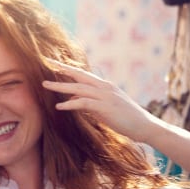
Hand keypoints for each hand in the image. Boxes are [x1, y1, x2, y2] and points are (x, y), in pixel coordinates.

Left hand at [42, 59, 157, 142]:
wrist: (144, 126)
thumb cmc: (124, 118)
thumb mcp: (102, 108)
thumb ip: (87, 102)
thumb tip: (70, 100)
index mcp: (103, 86)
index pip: (82, 74)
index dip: (67, 68)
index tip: (53, 63)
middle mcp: (104, 87)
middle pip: (79, 75)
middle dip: (62, 68)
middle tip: (46, 61)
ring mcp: (106, 96)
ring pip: (79, 88)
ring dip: (61, 86)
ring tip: (45, 85)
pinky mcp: (106, 107)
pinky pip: (85, 103)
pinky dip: (71, 104)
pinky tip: (59, 106)